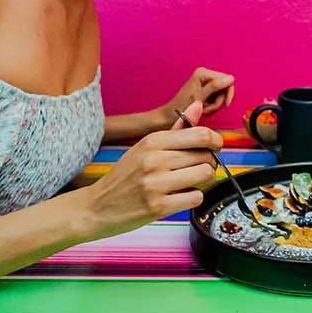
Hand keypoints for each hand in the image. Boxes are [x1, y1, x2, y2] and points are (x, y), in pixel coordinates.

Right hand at [84, 100, 222, 239]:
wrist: (96, 207)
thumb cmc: (124, 176)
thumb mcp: (145, 147)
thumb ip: (176, 129)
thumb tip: (197, 105)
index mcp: (153, 141)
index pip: (201, 134)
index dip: (215, 141)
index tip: (214, 147)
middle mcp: (155, 159)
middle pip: (206, 156)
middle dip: (209, 163)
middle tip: (198, 169)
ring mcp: (156, 184)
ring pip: (205, 175)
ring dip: (203, 181)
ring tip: (190, 182)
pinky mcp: (158, 207)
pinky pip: (196, 198)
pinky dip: (193, 198)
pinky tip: (180, 197)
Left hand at [157, 67, 235, 123]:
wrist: (169, 117)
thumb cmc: (181, 108)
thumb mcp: (200, 97)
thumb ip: (215, 86)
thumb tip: (230, 79)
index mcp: (203, 73)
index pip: (228, 80)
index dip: (228, 93)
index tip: (225, 106)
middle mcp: (204, 75)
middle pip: (225, 88)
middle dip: (219, 101)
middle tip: (209, 109)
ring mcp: (204, 83)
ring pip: (221, 95)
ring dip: (215, 106)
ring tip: (204, 110)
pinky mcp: (204, 91)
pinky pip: (216, 99)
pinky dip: (212, 107)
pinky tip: (204, 110)